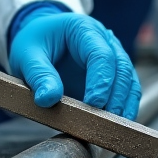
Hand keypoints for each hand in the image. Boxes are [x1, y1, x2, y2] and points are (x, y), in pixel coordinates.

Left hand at [8, 12, 140, 119]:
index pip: (101, 54)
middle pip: (121, 68)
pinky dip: (124, 109)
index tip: (94, 103)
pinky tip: (115, 125)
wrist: (38, 42)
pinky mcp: (112, 77)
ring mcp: (112, 59)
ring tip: (112, 126)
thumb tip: (48, 99)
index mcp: (84, 30)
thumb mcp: (27, 55)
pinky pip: (126, 92)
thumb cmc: (34, 42)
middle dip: (116, 96)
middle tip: (105, 120)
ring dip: (124, 105)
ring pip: (129, 81)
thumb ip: (39, 75)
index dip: (101, 81)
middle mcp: (105, 41)